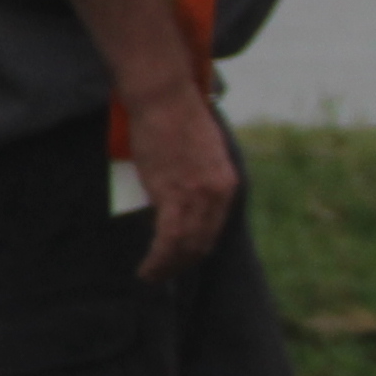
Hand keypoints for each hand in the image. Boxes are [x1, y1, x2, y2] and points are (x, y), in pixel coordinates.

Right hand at [120, 68, 237, 280]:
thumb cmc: (175, 117)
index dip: (197, 247)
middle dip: (183, 262)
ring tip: (152, 276)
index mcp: (228, 183)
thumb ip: (196, 178)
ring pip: (185, 247)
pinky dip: (158, 260)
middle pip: (203, 242)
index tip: (182, 256)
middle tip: (165, 271)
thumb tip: (178, 198)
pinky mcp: (174, 197)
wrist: (164, 100)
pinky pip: (168, 241)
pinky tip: (148, 270)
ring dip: (168, 267)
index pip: (215, 228)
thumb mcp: (199, 152)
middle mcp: (218, 194)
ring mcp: (198, 197)